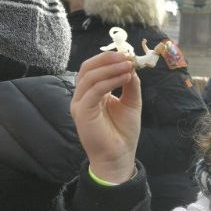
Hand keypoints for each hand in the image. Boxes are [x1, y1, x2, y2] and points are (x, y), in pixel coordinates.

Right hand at [70, 51, 140, 182]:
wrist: (119, 155)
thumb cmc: (123, 132)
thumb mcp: (131, 102)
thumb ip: (130, 84)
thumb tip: (131, 66)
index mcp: (92, 93)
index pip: (94, 68)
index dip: (109, 59)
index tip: (128, 55)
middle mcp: (83, 96)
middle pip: (87, 68)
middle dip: (107, 59)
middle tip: (126, 57)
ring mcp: (80, 104)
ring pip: (89, 77)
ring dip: (110, 68)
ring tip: (128, 65)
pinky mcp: (82, 112)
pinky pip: (93, 91)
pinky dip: (110, 81)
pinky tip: (125, 78)